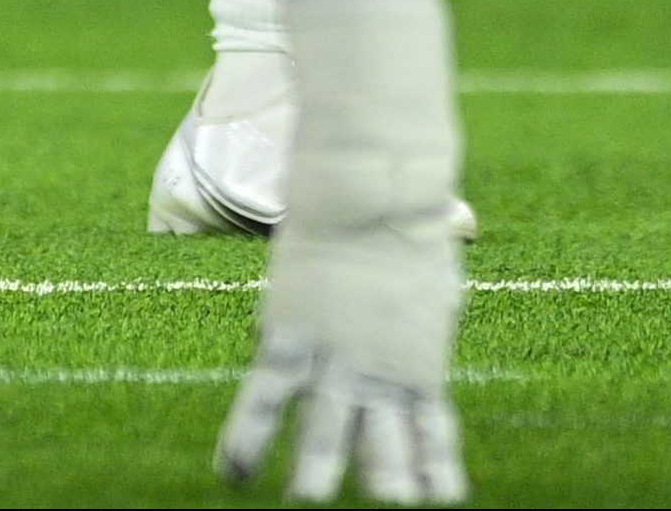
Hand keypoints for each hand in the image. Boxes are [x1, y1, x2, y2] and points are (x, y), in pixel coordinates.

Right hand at [218, 206, 467, 504]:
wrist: (375, 191)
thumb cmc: (410, 227)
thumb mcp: (436, 289)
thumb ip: (428, 317)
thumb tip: (437, 311)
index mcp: (423, 369)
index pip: (434, 445)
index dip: (435, 482)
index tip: (438, 507)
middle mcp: (381, 378)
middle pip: (384, 459)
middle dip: (385, 496)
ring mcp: (335, 362)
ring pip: (325, 440)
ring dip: (316, 483)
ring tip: (307, 510)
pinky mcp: (291, 339)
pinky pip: (264, 401)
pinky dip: (247, 440)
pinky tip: (232, 476)